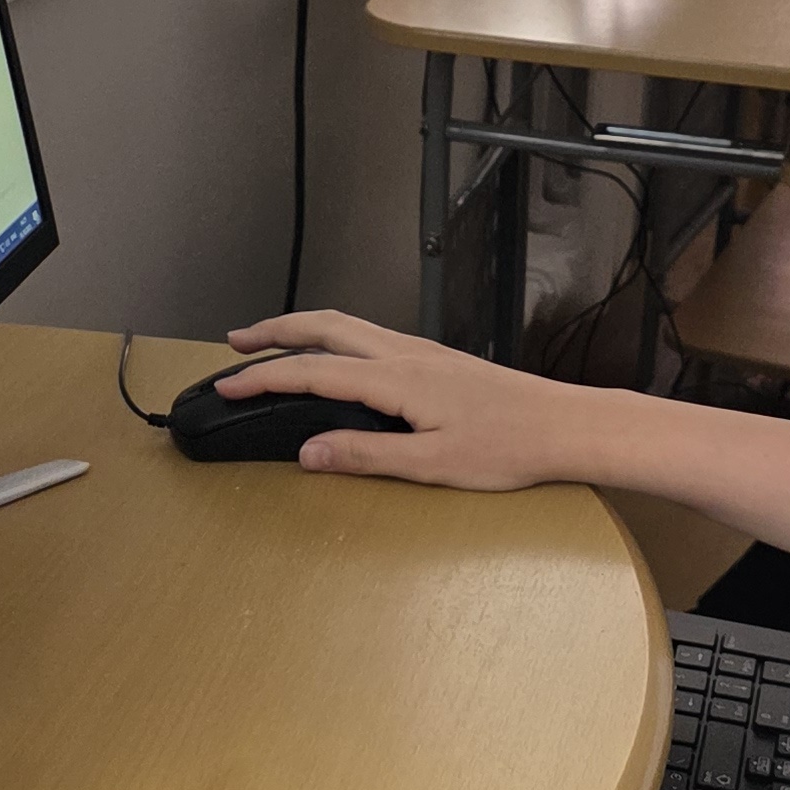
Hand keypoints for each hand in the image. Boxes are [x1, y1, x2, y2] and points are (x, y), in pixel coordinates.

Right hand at [219, 312, 597, 487]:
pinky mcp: (438, 359)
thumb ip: (365, 456)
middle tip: (235, 345)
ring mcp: (423, 351)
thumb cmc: (509, 448)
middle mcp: (405, 353)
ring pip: (349, 326)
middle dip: (275, 332)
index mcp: (397, 378)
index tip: (225, 387)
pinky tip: (337, 355)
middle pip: (325, 328)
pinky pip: (371, 335)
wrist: (564, 426)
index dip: (263, 379)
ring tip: (273, 341)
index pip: (312, 372)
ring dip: (304, 329)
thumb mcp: (432, 463)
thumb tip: (307, 452)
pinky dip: (336, 336)